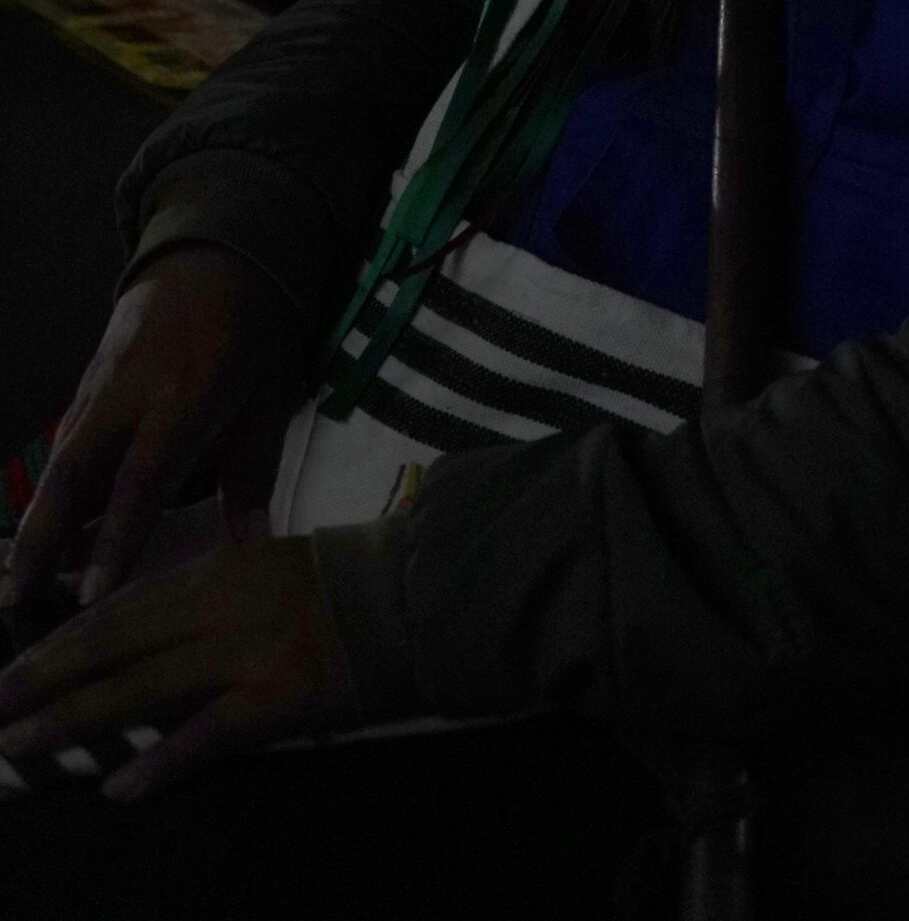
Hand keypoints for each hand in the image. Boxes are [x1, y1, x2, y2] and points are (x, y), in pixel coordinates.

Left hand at [0, 536, 356, 799]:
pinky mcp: (282, 696)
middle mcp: (224, 607)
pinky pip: (210, 734)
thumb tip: (152, 634)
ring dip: (76, 717)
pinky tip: (121, 786)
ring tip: (21, 743)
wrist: (422, 591)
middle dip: (46, 677)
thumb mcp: (273, 566)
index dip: (62, 639)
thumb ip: (215, 596)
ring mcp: (251, 652)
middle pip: (116, 644)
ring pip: (144, 687)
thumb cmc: (352, 580)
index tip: (15, 664)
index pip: (123, 607)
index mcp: (221, 571)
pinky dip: (163, 761)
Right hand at [1, 247, 305, 619]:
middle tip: (13, 596)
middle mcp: (128, 393)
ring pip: (59, 461)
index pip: (141, 480)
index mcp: (183, 395)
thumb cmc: (255, 325)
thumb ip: (255, 467)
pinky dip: (51, 489)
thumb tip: (253, 542)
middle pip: (72, 473)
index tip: (91, 595)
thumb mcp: (273, 389)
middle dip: (39, 538)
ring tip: (15, 580)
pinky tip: (44, 529)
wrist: (216, 252)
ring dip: (36, 520)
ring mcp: (100, 385)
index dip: (115, 541)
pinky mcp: (89, 382)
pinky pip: (66, 442)